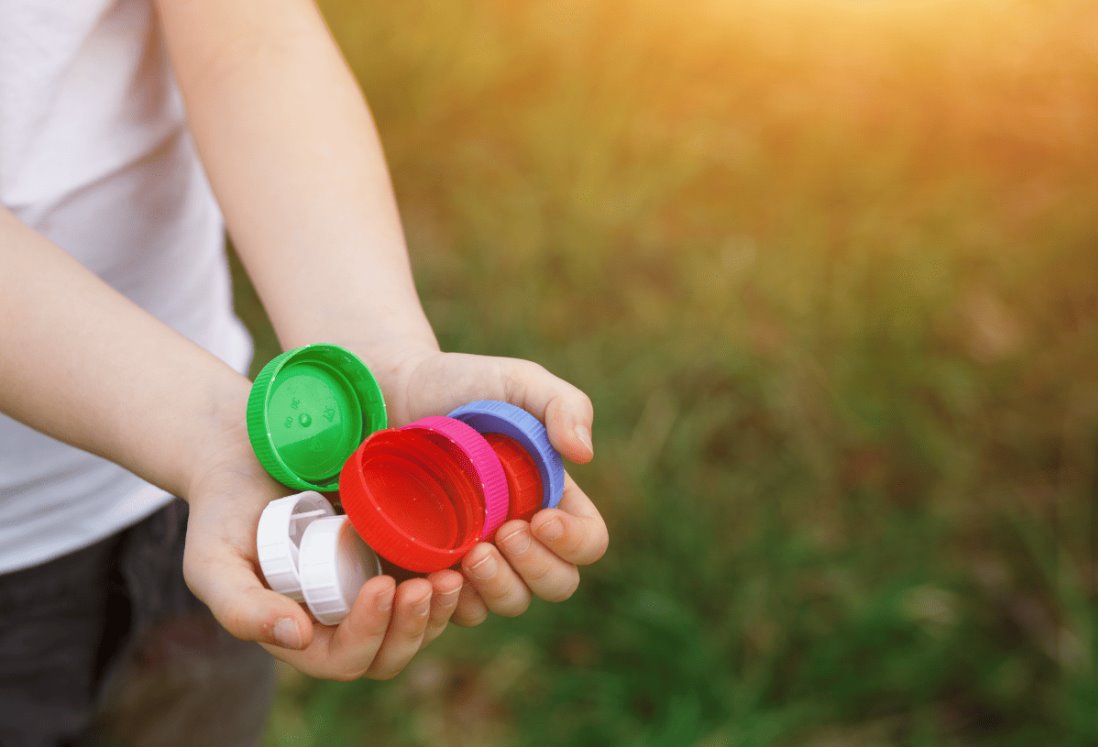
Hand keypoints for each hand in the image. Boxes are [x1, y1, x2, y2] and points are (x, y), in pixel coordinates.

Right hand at [181, 395, 465, 680]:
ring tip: (452, 574)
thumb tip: (297, 639)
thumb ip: (241, 608)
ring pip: (418, 625)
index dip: (369, 633)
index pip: (345, 658)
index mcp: (301, 633)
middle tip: (430, 585)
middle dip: (414, 627)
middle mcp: (340, 620)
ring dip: (441, 609)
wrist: (244, 454)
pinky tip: (464, 552)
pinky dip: (450, 579)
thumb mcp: (213, 561)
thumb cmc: (223, 509)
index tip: (380, 586)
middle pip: (389, 652)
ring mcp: (370, 589)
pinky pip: (430, 584)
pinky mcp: (394, 556)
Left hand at [364, 346, 609, 625]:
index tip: (539, 516)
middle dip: (535, 568)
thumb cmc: (459, 385)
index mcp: (552, 497)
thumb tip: (584, 454)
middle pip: (557, 584)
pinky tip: (435, 572)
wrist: (390, 394)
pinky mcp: (435, 568)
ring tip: (470, 552)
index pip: (588, 542)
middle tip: (500, 534)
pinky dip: (452, 601)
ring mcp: (479, 556)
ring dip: (497, 587)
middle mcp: (522, 535)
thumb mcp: (517, 381)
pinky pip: (456, 609)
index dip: (574, 541)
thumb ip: (562, 403)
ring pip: (510, 602)